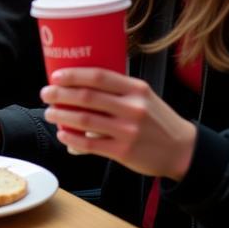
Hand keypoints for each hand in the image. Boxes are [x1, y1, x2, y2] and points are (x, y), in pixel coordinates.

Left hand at [40, 68, 197, 179]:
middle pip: (87, 97)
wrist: (182, 150)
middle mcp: (132, 108)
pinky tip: (63, 134)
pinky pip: (90, 143)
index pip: (98, 77)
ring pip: (84, 120)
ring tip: (50, 113)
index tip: (56, 76)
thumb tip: (79, 83)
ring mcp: (128, 131)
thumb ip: (118, 89)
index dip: (73, 75)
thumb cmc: (157, 120)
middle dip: (60, 95)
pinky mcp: (124, 151)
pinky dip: (72, 138)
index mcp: (136, 89)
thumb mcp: (144, 96)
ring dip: (61, 115)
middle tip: (46, 94)